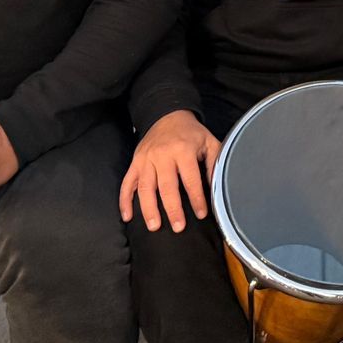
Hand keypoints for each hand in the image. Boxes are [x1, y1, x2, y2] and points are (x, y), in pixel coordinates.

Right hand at [119, 109, 222, 231]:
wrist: (168, 115)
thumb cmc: (191, 133)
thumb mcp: (209, 142)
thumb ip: (214, 164)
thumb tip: (217, 187)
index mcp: (183, 150)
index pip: (190, 179)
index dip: (196, 198)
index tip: (201, 214)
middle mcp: (162, 155)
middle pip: (167, 186)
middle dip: (173, 208)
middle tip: (178, 227)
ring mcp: (146, 159)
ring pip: (145, 187)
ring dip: (149, 208)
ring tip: (154, 226)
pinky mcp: (135, 162)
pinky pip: (127, 183)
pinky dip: (125, 200)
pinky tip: (127, 216)